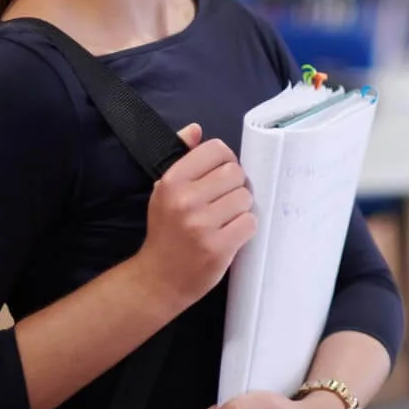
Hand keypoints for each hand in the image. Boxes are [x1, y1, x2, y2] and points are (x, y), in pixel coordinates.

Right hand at [133, 123, 255, 306]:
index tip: (221, 176)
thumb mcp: (164, 191)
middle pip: (236, 173)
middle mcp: (185, 200)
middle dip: (236, 186)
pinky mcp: (218, 247)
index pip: (216, 150)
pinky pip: (250, 223)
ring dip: (241, 209)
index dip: (226, 162)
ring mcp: (202, 224)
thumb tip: (196, 129)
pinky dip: (245, 228)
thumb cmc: (165, 232)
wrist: (158, 279)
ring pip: (245, 198)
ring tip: (225, 220)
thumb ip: (183, 158)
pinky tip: (230, 234)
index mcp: (172, 181)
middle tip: (224, 202)